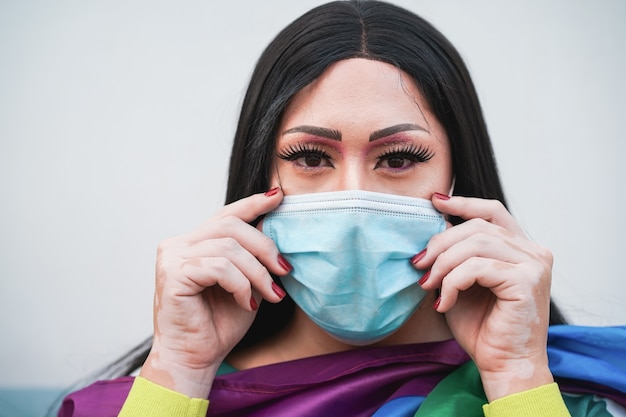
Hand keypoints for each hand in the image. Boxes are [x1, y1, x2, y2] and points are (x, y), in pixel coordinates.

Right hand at [139, 188, 290, 397]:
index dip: (253, 204)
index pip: (226, 215)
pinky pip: (220, 267)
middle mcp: (178, 244)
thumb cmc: (219, 324)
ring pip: (229, 247)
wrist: (195, 360)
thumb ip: (252, 256)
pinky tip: (247, 303)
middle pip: (231, 226)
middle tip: (285, 270)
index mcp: (194, 243)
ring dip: (257, 272)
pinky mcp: (173, 274)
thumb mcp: (245, 282)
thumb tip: (271, 227)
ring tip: (270, 295)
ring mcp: (172, 257)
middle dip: (264, 246)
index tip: (278, 196)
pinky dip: (241, 284)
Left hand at [412, 193, 553, 400]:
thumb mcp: (463, 282)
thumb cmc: (483, 328)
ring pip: (475, 244)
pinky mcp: (527, 280)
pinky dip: (453, 282)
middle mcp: (534, 252)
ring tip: (428, 284)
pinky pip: (477, 268)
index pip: (492, 212)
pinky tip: (444, 302)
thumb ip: (456, 256)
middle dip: (441, 243)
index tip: (434, 201)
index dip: (462, 203)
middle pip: (477, 227)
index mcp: (521, 249)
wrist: (503, 366)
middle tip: (418, 263)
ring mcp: (534, 264)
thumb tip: (434, 229)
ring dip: (443, 264)